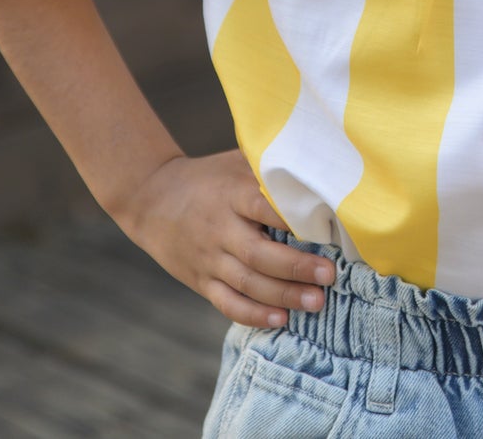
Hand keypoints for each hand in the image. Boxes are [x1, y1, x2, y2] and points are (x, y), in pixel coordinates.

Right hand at [113, 148, 334, 327]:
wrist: (152, 198)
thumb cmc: (209, 176)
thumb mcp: (236, 162)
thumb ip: (270, 169)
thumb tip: (318, 170)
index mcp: (232, 194)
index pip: (263, 207)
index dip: (292, 219)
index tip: (326, 228)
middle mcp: (220, 228)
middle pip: (258, 253)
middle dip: (296, 268)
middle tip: (329, 276)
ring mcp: (208, 258)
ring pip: (246, 283)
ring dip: (282, 295)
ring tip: (316, 302)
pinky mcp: (200, 280)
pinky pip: (226, 302)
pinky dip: (253, 314)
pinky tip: (280, 320)